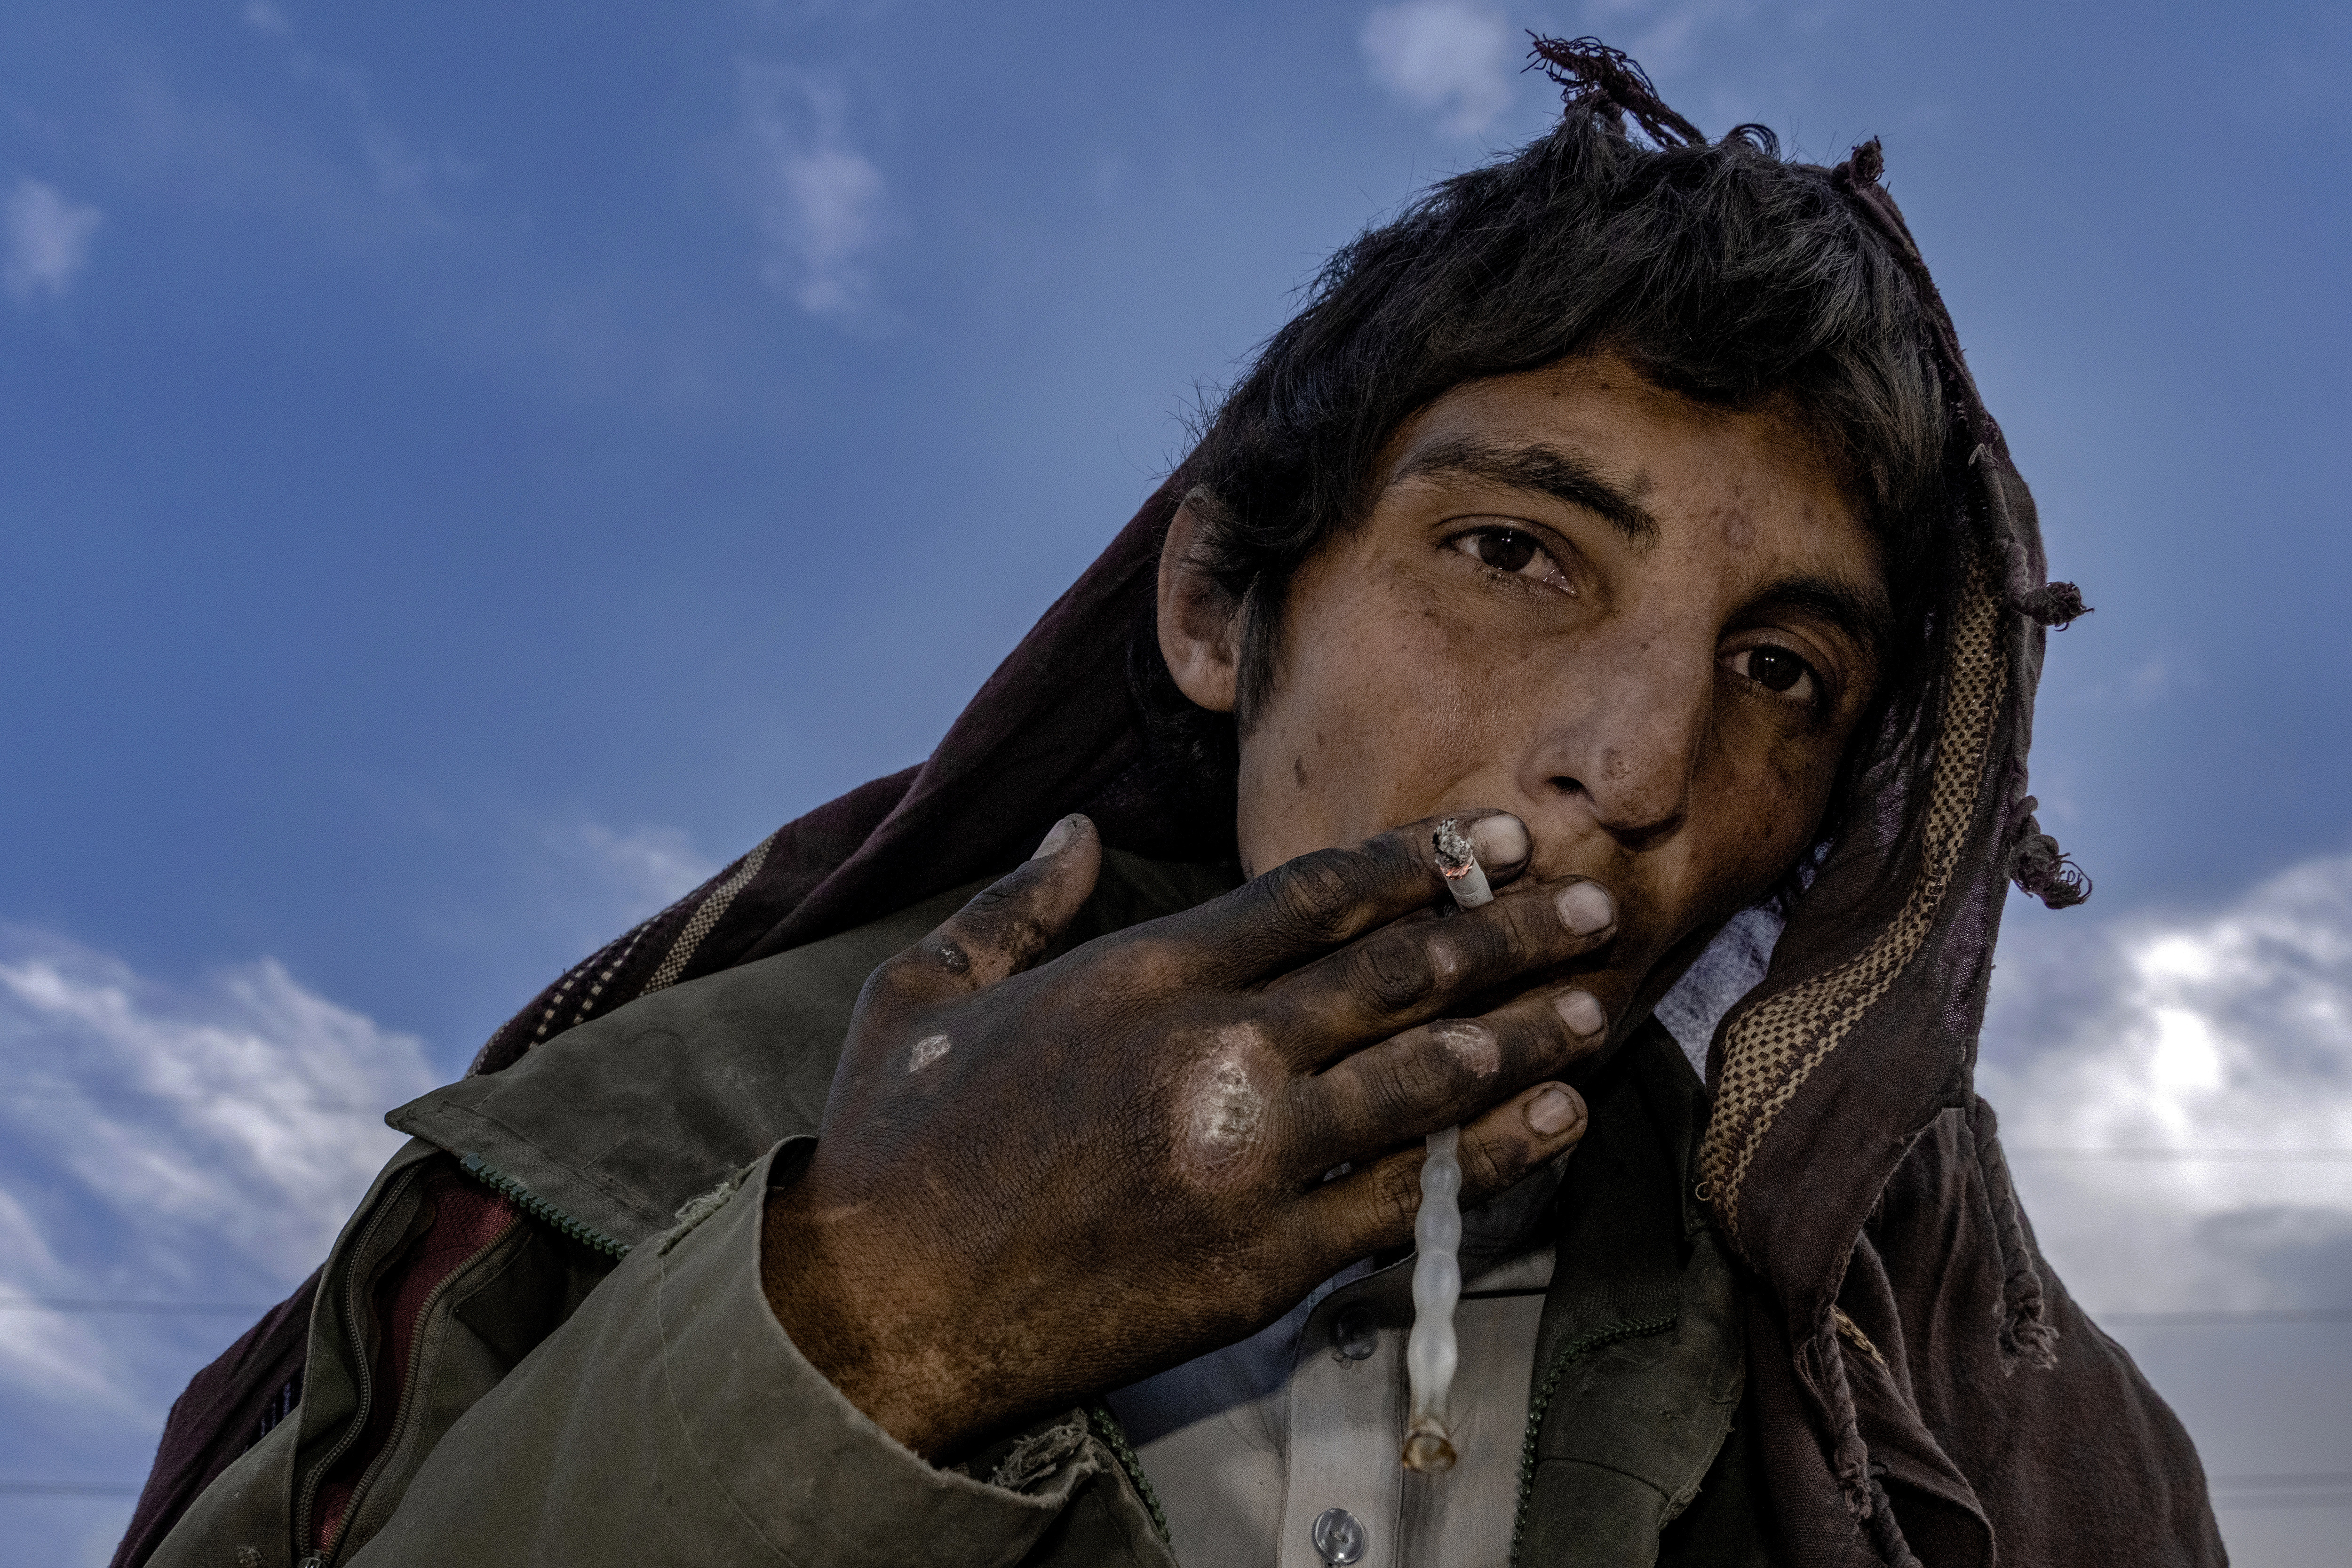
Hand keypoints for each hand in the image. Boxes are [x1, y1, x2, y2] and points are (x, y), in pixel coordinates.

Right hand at [759, 810, 1617, 1456]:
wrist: (879, 1314)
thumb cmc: (897, 1148)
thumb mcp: (920, 992)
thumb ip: (1011, 905)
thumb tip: (1070, 829)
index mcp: (1143, 975)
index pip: (1318, 895)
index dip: (1421, 860)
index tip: (1496, 837)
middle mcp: (1214, 1050)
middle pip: (1400, 973)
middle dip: (1511, 930)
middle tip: (1598, 899)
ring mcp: (1248, 1158)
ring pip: (1425, 1078)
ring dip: (1526, 1033)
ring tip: (1601, 1001)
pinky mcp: (1263, 1262)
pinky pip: (1405, 1199)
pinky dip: (1491, 1157)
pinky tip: (1551, 1121)